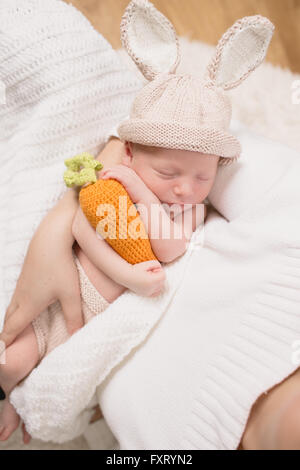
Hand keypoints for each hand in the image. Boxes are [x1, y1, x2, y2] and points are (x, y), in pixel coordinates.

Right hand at [0, 203, 83, 349]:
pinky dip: (16, 307)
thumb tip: (75, 336)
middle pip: (8, 319)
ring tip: (13, 328)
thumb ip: (73, 316)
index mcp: (28, 305)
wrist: (51, 237)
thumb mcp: (71, 294)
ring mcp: (22, 284)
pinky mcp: (26, 274)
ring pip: (11, 306)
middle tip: (3, 345)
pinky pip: (17, 296)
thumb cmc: (60, 266)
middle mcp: (21, 296)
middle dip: (5, 333)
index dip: (4, 344)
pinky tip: (25, 304)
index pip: (11, 329)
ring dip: (10, 319)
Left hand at [100, 165, 153, 203]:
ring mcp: (129, 175)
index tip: (104, 176)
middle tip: (101, 177)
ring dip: (106, 172)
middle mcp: (130, 171)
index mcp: (131, 172)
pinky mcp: (127, 179)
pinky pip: (115, 174)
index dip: (110, 170)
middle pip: (115, 167)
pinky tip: (104, 178)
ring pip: (114, 169)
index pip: (118, 167)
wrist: (146, 199)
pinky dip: (109, 175)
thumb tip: (116, 188)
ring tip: (101, 178)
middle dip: (107, 170)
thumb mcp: (131, 187)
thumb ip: (124, 184)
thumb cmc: (138, 196)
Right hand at [126, 260, 165, 296]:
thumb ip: (157, 264)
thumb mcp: (148, 263)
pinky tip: (150, 283)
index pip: (163, 276)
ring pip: (160, 288)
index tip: (153, 269)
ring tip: (150, 277)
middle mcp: (151, 288)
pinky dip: (155, 288)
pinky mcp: (146, 295)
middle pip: (162, 282)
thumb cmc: (136, 268)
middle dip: (159, 276)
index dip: (159, 271)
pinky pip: (156, 293)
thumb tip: (160, 269)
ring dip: (157, 282)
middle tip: (151, 272)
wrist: (126, 276)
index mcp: (152, 281)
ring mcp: (148, 293)